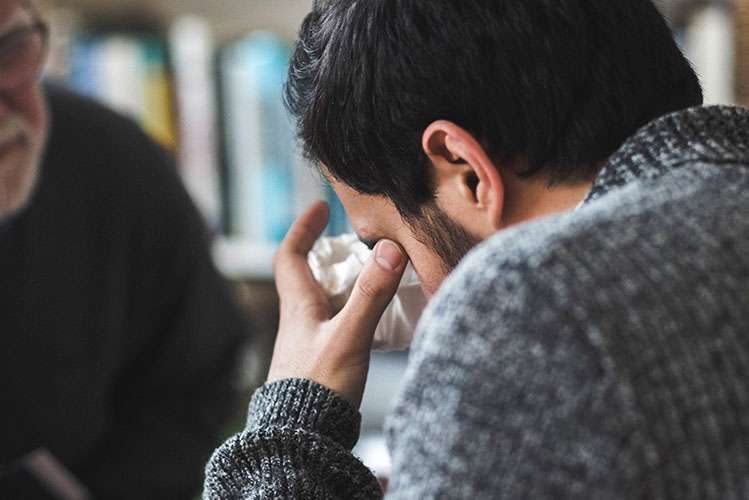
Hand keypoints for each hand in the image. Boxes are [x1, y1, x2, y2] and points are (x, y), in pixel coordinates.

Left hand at [268, 201, 407, 406]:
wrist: (301, 440)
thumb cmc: (316, 390)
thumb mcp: (350, 336)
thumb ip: (372, 295)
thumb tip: (390, 249)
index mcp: (299, 307)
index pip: (290, 256)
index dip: (303, 229)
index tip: (320, 209)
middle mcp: (300, 323)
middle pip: (309, 279)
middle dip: (330, 257)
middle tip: (357, 245)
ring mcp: (309, 345)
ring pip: (326, 305)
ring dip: (347, 288)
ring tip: (376, 281)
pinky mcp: (321, 366)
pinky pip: (337, 329)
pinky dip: (355, 317)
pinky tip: (376, 327)